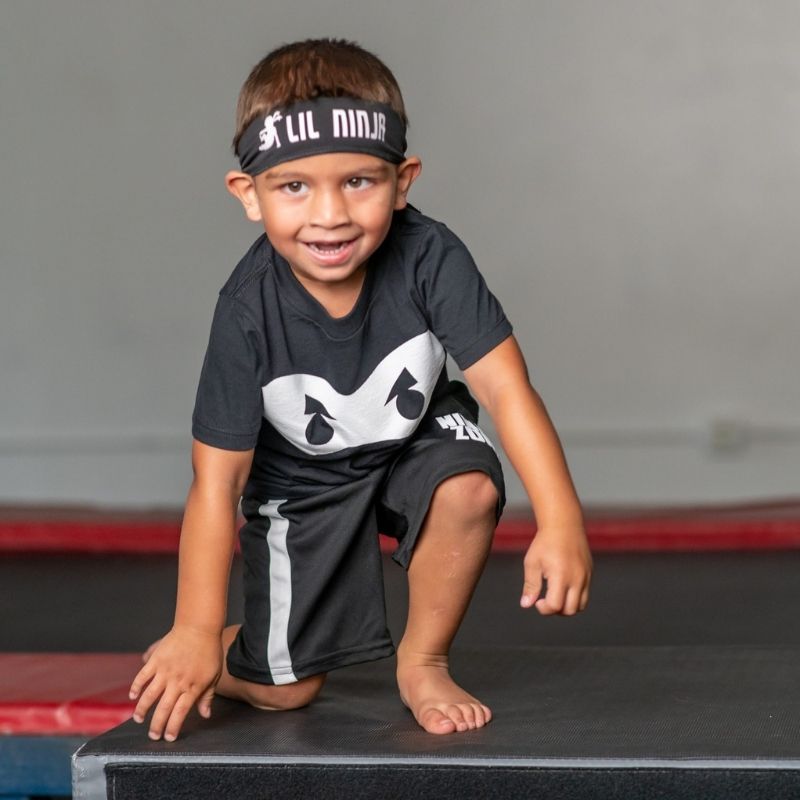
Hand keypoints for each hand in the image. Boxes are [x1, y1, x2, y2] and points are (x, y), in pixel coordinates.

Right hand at [128, 625, 221, 741]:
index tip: (168, 738)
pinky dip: (136, 686)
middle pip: (164, 708)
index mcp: (193, 686)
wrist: (199, 626)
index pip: (180, 712)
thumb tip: (205, 715)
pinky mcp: (156, 659)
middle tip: (153, 736)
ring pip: (149, 695)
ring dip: (142, 709)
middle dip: (157, 725)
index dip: (173, 727)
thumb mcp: (214, 674)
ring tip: (139, 719)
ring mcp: (165, 670)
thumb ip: (207, 696)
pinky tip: (133, 696)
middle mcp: (177, 681)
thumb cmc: (209, 650)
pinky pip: (143, 676)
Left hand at [520, 523, 591, 615]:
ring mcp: (586, 576)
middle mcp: (577, 578)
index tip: (537, 600)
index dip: (544, 609)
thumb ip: (530, 585)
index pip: (555, 606)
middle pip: (570, 610)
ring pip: (581, 605)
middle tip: (545, 599)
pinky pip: (585, 594)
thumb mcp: (532, 563)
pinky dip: (574, 597)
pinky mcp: (590, 572)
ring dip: (567, 607)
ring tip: (554, 595)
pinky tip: (562, 586)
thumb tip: (526, 605)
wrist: (563, 524)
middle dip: (556, 611)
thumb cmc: (544, 543)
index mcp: (561, 576)